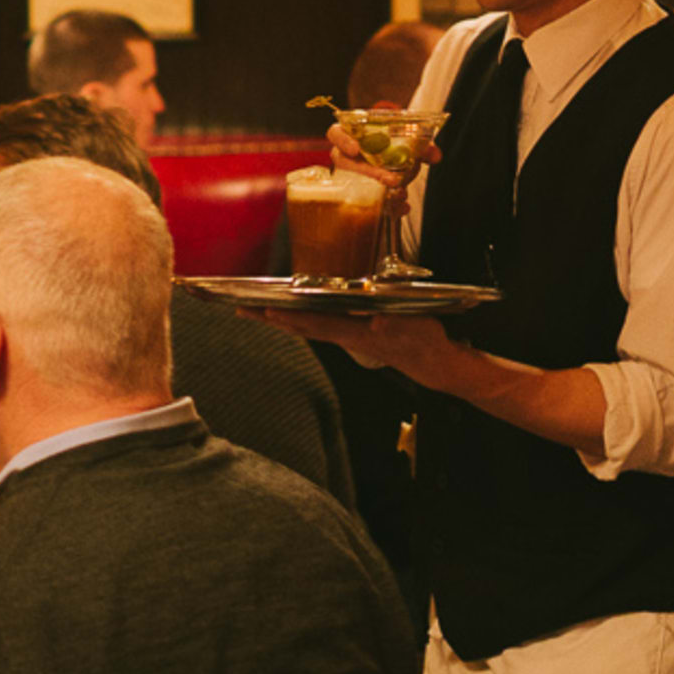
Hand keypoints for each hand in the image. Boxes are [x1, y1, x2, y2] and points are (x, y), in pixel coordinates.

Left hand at [261, 304, 456, 383]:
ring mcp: (346, 336)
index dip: (291, 317)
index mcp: (355, 333)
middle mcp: (345, 336)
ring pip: (305, 327)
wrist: (433, 364)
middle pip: (301, 326)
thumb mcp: (416, 329)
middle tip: (241, 309)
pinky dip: (298, 320)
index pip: (316, 324)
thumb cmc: (424, 343)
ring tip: (255, 310)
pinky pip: (316, 326)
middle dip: (271, 318)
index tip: (266, 310)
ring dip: (280, 319)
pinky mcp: (351, 335)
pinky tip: (289, 315)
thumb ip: (397, 325)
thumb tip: (378, 322)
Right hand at [326, 121, 438, 210]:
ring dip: (377, 191)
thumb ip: (422, 147)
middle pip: (344, 163)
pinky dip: (388, 207)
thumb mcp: (408, 141)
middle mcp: (346, 156)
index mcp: (352, 135)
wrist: (395, 158)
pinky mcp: (360, 196)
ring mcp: (350, 177)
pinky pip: (368, 203)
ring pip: (353, 185)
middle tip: (391, 179)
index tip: (355, 148)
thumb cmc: (394, 144)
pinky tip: (403, 208)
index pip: (335, 133)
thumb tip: (435, 156)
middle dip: (368, 172)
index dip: (342, 140)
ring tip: (400, 194)